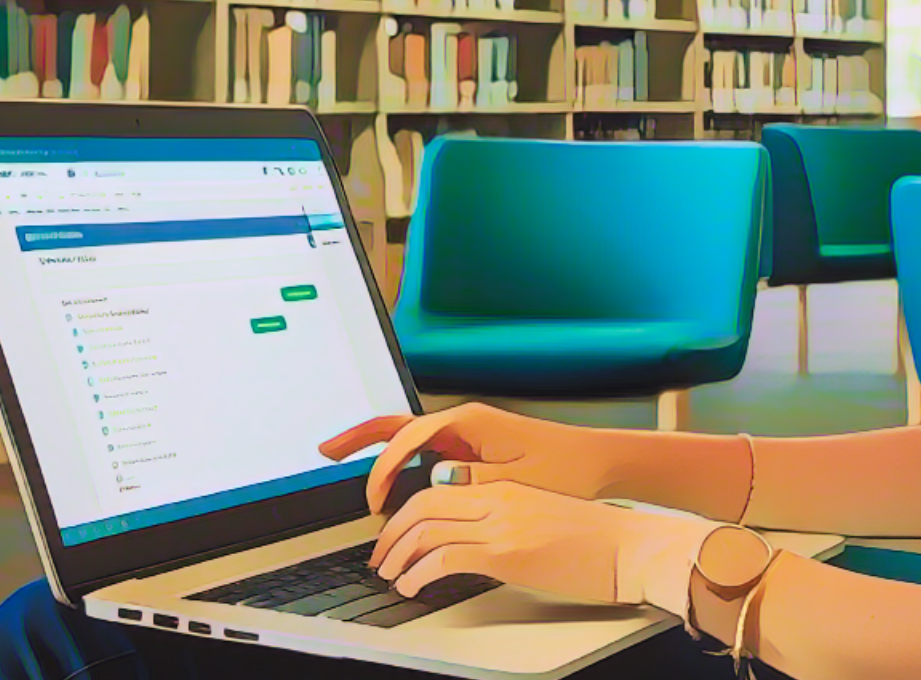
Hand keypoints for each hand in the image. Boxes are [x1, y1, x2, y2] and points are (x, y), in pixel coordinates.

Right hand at [319, 402, 622, 514]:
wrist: (596, 461)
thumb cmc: (564, 467)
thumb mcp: (515, 478)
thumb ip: (472, 478)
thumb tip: (435, 479)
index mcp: (469, 422)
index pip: (409, 439)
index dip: (385, 469)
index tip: (373, 499)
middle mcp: (462, 421)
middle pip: (398, 424)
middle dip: (359, 436)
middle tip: (324, 450)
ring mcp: (465, 433)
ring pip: (407, 435)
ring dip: (374, 446)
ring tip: (340, 456)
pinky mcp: (470, 447)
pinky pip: (424, 449)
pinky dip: (399, 458)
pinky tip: (388, 474)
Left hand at [370, 479, 715, 612]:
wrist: (630, 547)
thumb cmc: (596, 541)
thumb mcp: (541, 519)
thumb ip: (505, 521)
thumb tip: (473, 541)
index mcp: (505, 489)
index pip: (436, 489)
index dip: (406, 513)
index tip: (395, 535)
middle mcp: (498, 499)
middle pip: (423, 504)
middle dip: (392, 533)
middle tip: (381, 557)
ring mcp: (502, 525)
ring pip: (427, 528)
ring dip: (399, 555)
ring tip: (391, 575)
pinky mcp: (508, 553)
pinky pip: (446, 556)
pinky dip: (419, 573)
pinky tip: (413, 586)